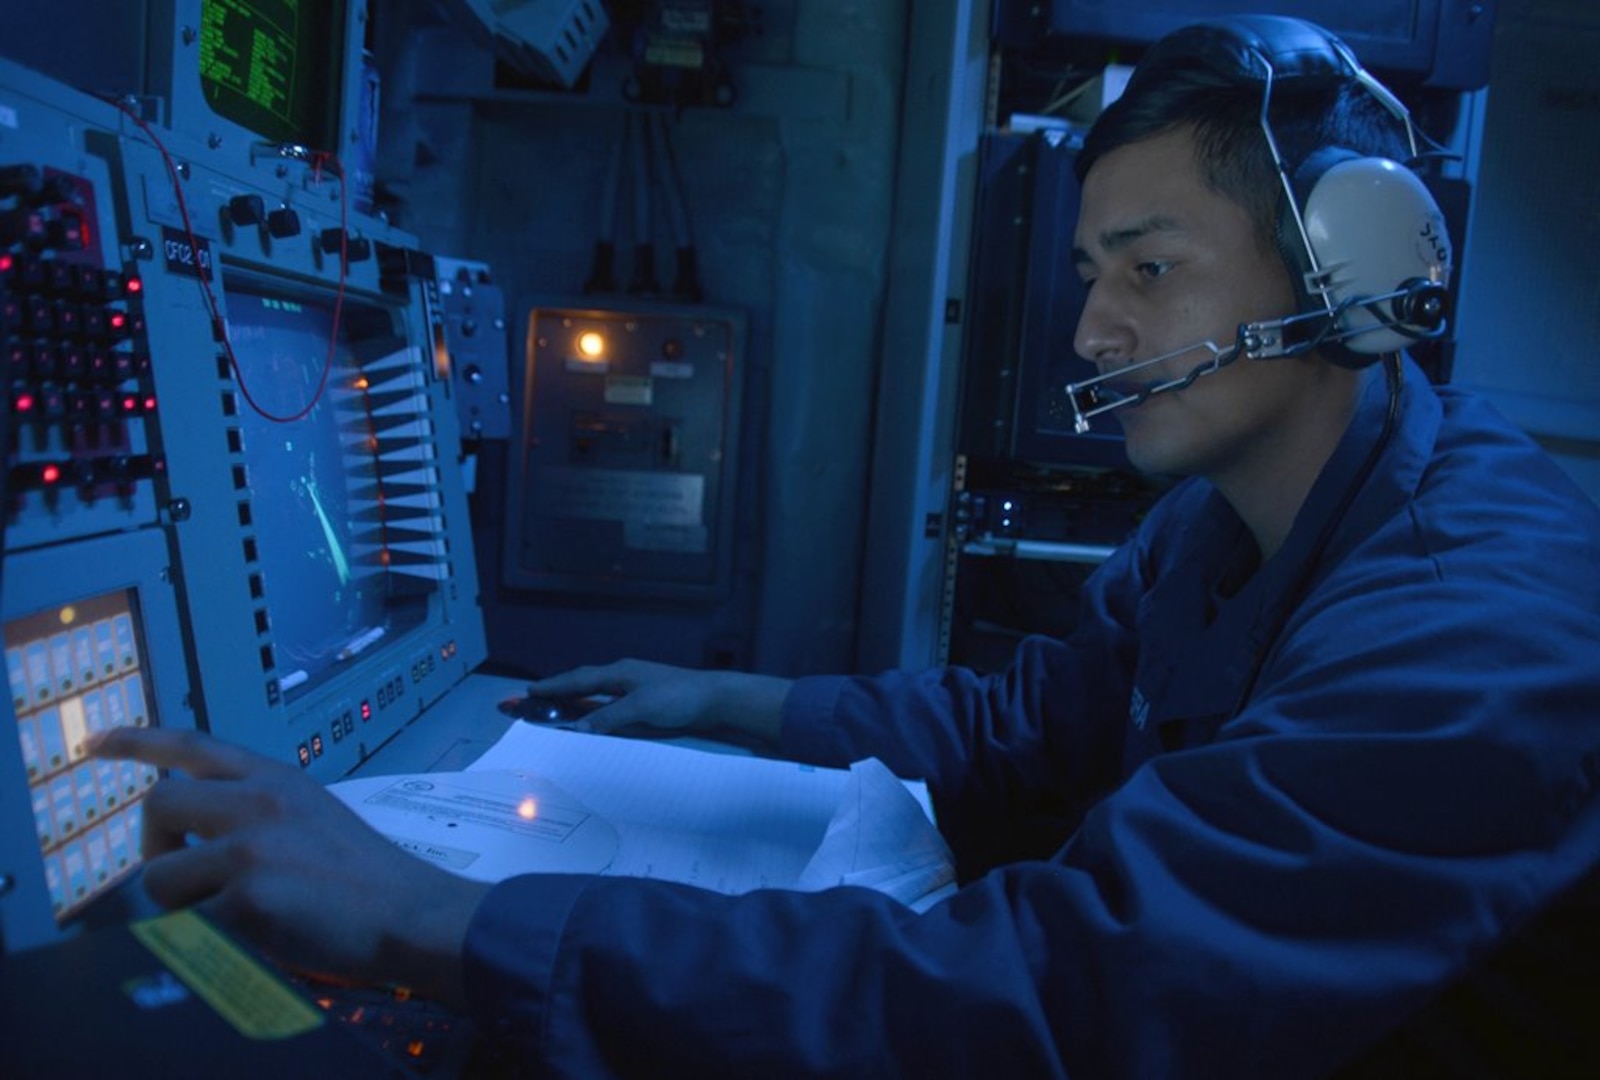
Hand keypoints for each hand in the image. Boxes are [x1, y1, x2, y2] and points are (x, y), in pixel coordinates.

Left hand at [90, 727, 487, 1007]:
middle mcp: (259, 801)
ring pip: (161, 876)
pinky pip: (189, 924)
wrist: (411, 912)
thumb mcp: (312, 813)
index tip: (93, 744)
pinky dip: (209, 940)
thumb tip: (192, 835)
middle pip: (158, 805)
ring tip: (230, 915)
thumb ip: (256, 809)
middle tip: (183, 877)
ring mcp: (252, 848)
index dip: (136, 742)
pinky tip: (253, 939)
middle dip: (155, 847)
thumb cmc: (364, 874)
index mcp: (276, 777)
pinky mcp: (248, 898)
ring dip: (183, 905)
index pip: (192, 745)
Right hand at [525, 659, 791, 744]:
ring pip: (595, 693)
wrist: (715, 699)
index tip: (527, 692)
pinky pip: (609, 703)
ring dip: (573, 701)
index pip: (578, 679)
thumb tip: (576, 729)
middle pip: (582, 683)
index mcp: (619, 672)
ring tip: (553, 710)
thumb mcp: (641, 708)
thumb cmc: (678, 698)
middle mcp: (623, 676)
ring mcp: (635, 687)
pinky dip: (593, 710)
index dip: (552, 687)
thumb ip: (608, 718)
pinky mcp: (646, 700)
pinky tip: (590, 719)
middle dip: (556, 692)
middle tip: (531, 701)